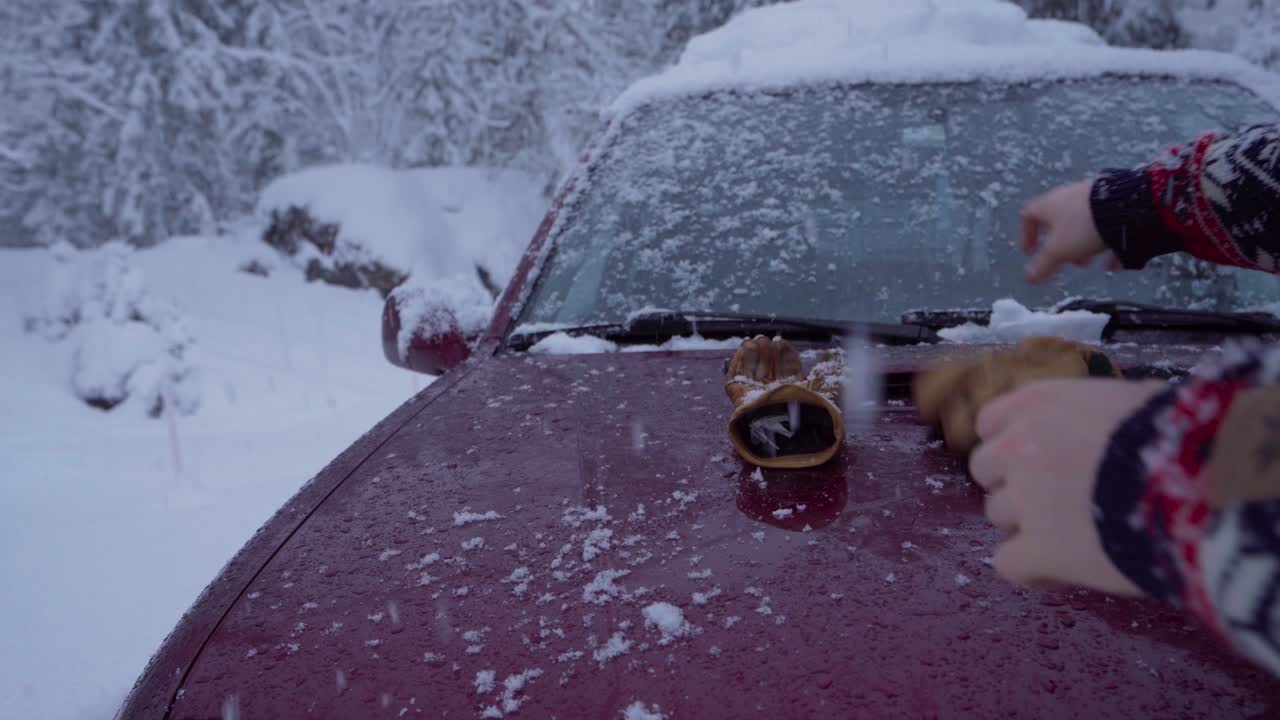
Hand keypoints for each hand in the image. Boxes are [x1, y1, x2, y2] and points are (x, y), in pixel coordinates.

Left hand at [968, 378, 1163, 594]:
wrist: (1200, 482)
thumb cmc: (1180, 435)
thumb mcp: (1131, 401)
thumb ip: (1093, 416)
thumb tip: (1098, 431)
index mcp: (1037, 403)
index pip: (991, 423)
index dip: (1014, 445)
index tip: (1041, 460)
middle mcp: (1016, 446)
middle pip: (987, 470)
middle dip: (1016, 483)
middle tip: (1059, 499)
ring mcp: (1022, 499)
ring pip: (998, 517)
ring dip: (1028, 526)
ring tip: (1076, 535)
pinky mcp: (1036, 550)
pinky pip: (1008, 564)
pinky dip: (1033, 569)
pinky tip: (1065, 571)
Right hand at [1020, 180, 1120, 283]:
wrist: (1127, 205)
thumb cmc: (1082, 227)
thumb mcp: (1059, 251)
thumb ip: (1042, 265)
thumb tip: (1029, 278)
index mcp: (1048, 204)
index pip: (1028, 216)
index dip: (1026, 236)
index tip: (1030, 253)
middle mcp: (1068, 196)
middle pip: (1058, 221)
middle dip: (1061, 245)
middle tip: (1067, 262)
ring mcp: (1093, 196)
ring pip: (1083, 223)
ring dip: (1083, 245)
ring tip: (1091, 262)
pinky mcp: (1115, 198)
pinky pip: (1106, 223)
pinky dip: (1106, 241)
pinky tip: (1113, 260)